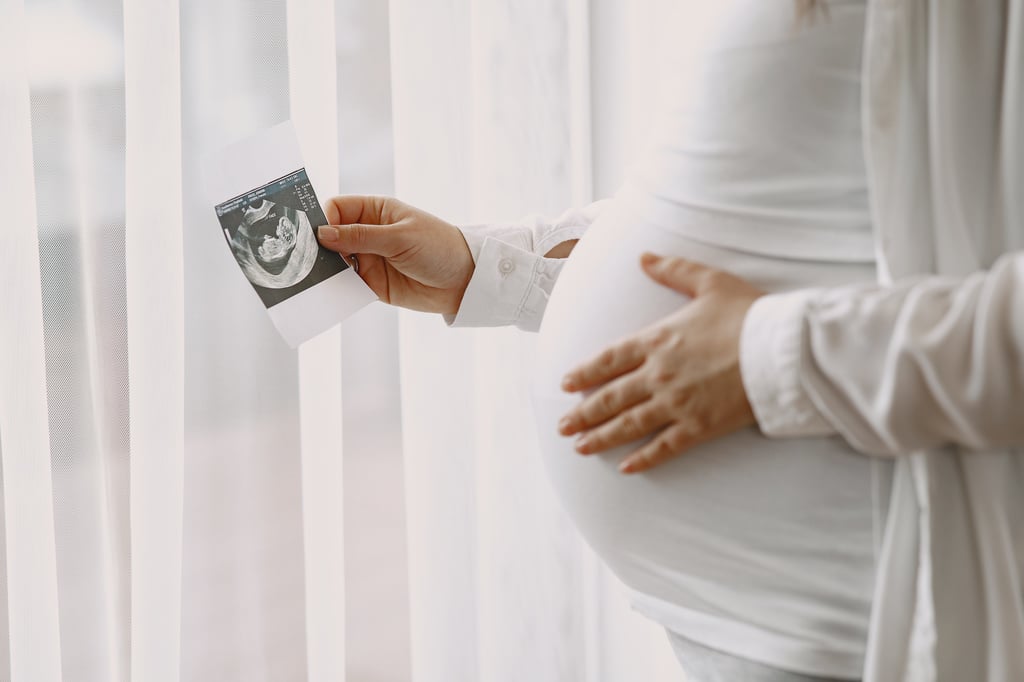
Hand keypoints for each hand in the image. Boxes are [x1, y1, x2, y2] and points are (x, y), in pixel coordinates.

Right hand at [317, 196, 474, 314]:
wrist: (464, 281)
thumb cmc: (439, 247)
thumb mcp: (399, 237)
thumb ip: (360, 236)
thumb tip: (323, 234)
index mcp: (375, 211)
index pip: (337, 208)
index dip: (322, 219)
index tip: (312, 234)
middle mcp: (368, 233)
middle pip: (331, 236)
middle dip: (318, 246)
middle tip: (303, 258)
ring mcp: (369, 259)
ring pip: (335, 262)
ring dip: (324, 269)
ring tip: (311, 277)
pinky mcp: (372, 283)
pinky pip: (347, 285)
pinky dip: (336, 288)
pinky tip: (327, 292)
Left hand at [558, 253, 765, 473]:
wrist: (782, 349)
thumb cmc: (748, 314)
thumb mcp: (709, 282)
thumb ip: (673, 270)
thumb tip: (644, 257)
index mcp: (657, 340)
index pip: (608, 359)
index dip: (584, 373)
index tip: (565, 384)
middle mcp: (659, 374)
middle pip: (611, 397)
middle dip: (583, 413)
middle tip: (562, 426)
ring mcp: (677, 403)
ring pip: (629, 424)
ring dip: (601, 437)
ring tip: (579, 447)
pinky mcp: (698, 426)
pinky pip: (664, 447)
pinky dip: (643, 459)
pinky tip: (626, 468)